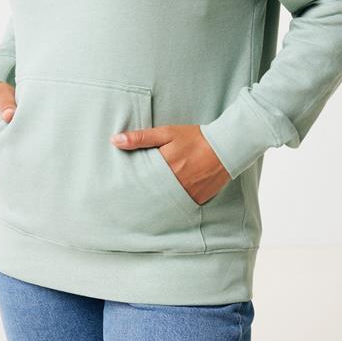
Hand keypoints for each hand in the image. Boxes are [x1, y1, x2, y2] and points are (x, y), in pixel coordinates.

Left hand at [110, 125, 230, 204]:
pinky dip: (172, 206)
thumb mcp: (167, 133)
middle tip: (126, 204)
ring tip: (143, 207)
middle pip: (150, 196)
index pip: (139, 181)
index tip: (118, 191)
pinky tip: (165, 205)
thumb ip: (141, 137)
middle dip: (139, 198)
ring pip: (164, 204)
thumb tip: (115, 140)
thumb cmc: (195, 138)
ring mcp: (187, 193)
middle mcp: (175, 182)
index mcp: (164, 165)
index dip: (129, 186)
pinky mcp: (197, 199)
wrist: (226, 147)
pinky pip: (180, 206)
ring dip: (155, 204)